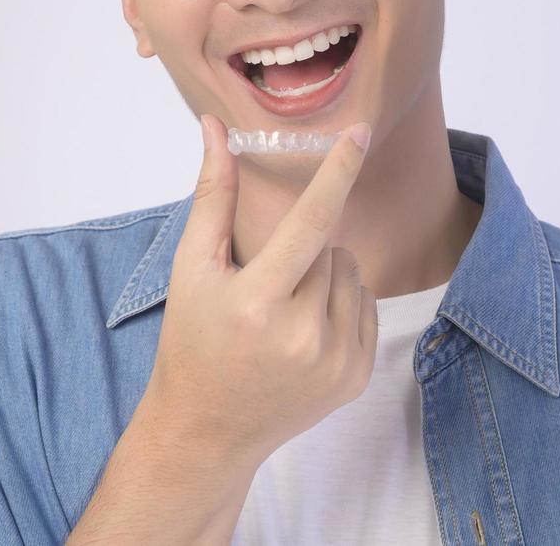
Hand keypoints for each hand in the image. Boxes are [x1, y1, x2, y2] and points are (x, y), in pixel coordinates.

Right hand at [141, 112, 378, 469]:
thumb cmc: (192, 341)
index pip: (310, 223)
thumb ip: (213, 196)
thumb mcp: (191, 269)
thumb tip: (217, 128)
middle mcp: (301, 336)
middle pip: (329, 247)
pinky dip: (341, 306)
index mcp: (256, 303)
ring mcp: (333, 362)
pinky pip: (367, 307)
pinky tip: (304, 332)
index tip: (361, 132)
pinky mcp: (355, 378)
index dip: (337, 172)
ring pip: (352, 274)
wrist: (206, 430)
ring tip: (283, 311)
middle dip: (303, 251)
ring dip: (325, 277)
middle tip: (265, 287)